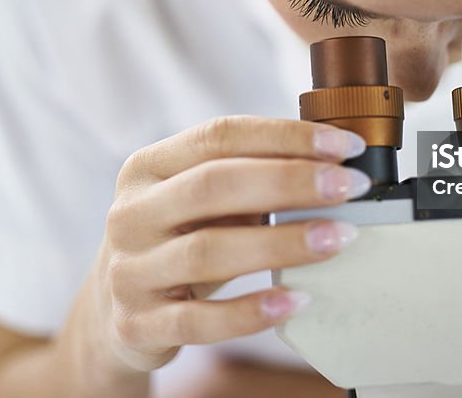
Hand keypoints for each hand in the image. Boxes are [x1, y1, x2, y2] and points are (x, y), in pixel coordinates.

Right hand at [91, 115, 369, 375]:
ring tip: (338, 237)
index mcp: (147, 167)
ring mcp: (130, 271)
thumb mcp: (198, 201)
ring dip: (282, 243)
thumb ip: (248, 178)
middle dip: (290, 181)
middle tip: (348, 186)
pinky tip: (295, 301)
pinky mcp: (138, 325)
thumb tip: (333, 166)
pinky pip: (200, 320)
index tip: (344, 146)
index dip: (286, 136)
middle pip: (214, 185)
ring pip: (209, 251)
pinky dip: (251, 312)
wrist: (113, 310)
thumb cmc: (177, 240)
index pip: (219, 136)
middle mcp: (131, 213)